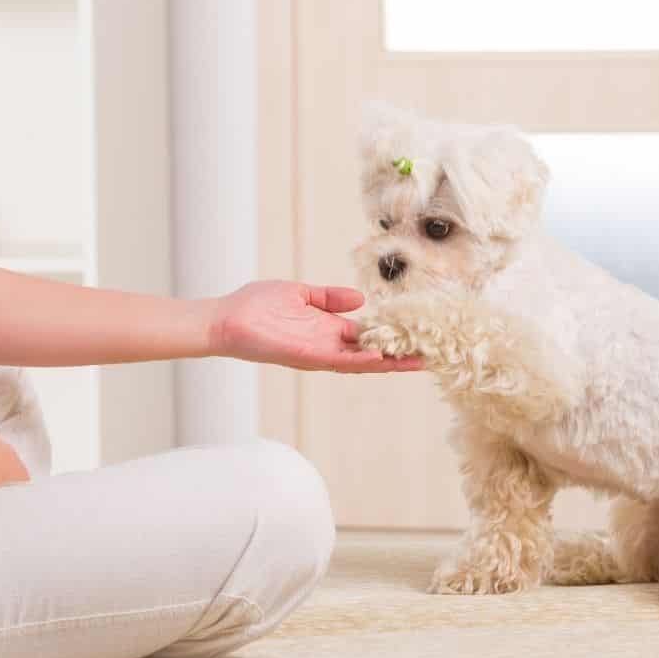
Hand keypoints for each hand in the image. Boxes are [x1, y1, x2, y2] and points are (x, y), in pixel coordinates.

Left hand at [206, 281, 426, 372]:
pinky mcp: (305, 356)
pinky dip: (359, 362)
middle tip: (433, 355)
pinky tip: (381, 360)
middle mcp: (327, 345)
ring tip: (419, 362)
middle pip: (371, 354)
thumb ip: (329, 298)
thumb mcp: (300, 294)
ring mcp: (317, 354)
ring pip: (360, 363)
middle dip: (400, 356)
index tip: (419, 333)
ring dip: (388, 364)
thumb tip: (359, 299)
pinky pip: (337, 361)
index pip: (367, 336)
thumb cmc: (255, 306)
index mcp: (327, 329)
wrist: (225, 319)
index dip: (392, 336)